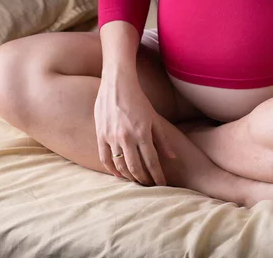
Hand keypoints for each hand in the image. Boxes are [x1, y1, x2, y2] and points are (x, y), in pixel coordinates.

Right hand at [94, 68, 174, 185]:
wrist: (117, 85)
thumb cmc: (139, 101)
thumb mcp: (154, 119)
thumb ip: (162, 139)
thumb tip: (171, 157)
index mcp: (143, 133)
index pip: (152, 161)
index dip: (158, 175)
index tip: (162, 184)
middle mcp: (127, 137)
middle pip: (136, 167)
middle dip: (144, 180)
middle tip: (150, 186)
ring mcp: (111, 137)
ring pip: (120, 165)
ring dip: (129, 177)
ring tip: (137, 181)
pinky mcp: (100, 134)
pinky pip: (105, 158)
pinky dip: (112, 170)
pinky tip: (119, 175)